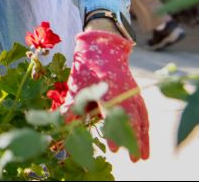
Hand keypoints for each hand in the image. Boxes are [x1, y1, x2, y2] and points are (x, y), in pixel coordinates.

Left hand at [63, 30, 148, 160]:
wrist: (103, 47)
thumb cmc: (85, 67)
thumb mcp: (76, 84)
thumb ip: (72, 104)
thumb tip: (64, 122)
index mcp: (107, 86)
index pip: (112, 112)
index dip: (113, 131)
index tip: (114, 149)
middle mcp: (123, 89)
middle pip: (131, 118)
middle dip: (132, 140)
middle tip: (132, 159)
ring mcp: (132, 91)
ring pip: (140, 117)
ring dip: (143, 138)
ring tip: (143, 157)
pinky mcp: (135, 93)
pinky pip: (143, 113)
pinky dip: (144, 128)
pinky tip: (144, 141)